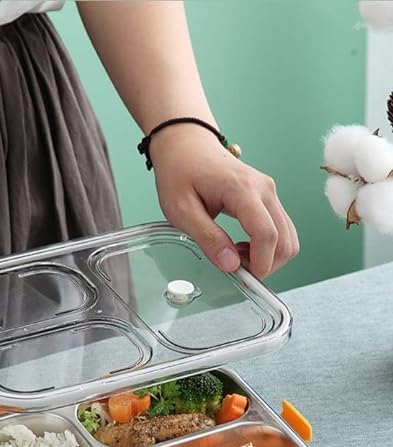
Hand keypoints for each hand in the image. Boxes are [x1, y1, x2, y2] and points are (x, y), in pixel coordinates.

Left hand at [149, 124, 298, 277]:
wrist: (186, 145)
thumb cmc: (179, 173)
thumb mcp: (181, 210)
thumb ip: (207, 238)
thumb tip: (230, 265)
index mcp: (243, 190)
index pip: (266, 234)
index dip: (260, 263)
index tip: (244, 278)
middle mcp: (264, 189)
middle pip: (285, 240)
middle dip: (265, 264)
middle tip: (233, 267)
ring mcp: (270, 192)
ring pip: (288, 238)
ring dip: (267, 257)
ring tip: (234, 255)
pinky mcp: (268, 197)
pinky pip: (280, 230)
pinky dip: (267, 246)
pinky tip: (240, 246)